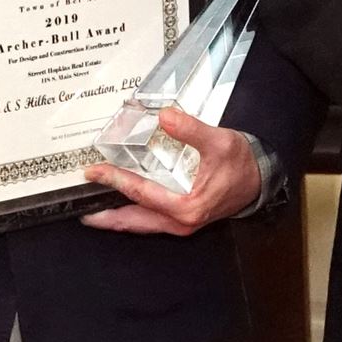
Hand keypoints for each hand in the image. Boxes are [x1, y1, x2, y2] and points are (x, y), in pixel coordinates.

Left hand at [81, 108, 262, 234]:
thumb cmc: (242, 165)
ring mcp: (181, 224)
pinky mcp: (182, 220)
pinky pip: (149, 221)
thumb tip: (166, 116)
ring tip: (93, 212)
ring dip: (116, 218)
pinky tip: (121, 206)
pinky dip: (131, 215)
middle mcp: (181, 221)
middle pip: (133, 221)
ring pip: (140, 225)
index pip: (141, 193)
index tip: (94, 172)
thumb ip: (191, 130)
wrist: (261, 181)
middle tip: (80, 209)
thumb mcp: (220, 141)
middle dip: (106, 216)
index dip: (115, 180)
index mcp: (187, 206)